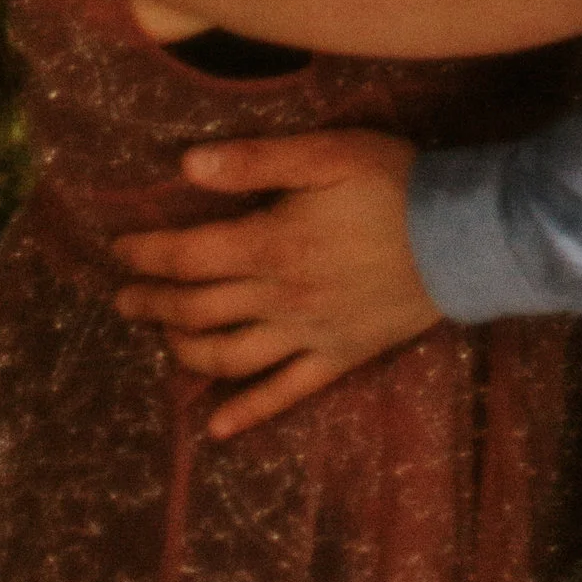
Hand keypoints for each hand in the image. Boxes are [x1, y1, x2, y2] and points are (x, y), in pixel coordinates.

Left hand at [111, 132, 436, 438]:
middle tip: (123, 300)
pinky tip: (218, 427)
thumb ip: (256, 162)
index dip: (148, 254)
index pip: (189, 256)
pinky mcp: (339, 358)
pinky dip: (248, 411)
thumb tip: (188, 165)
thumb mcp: (326, 154)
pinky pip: (284, 394)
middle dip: (154, 305)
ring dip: (186, 352)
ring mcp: (309, 335)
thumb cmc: (393, 184)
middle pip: (199, 309)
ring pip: (230, 356)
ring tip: (164, 342)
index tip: (119, 252)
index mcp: (272, 245)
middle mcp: (281, 298)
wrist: (461, 239)